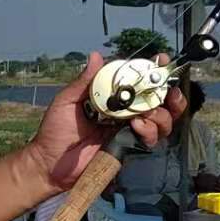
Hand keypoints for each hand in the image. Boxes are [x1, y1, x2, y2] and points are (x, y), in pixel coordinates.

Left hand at [22, 50, 185, 194]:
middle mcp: (124, 112)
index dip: (153, 72)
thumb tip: (95, 56)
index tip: (162, 61)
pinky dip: (150, 131)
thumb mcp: (67, 101)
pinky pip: (150, 138)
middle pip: (158, 101)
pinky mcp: (129, 147)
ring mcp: (128, 130)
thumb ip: (84, 81)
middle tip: (167, 91)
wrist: (50, 164)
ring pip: (161, 119)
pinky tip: (137, 127)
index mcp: (111, 98)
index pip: (137, 82)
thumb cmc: (55, 131)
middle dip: (169, 94)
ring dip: (160, 114)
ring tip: (145, 114)